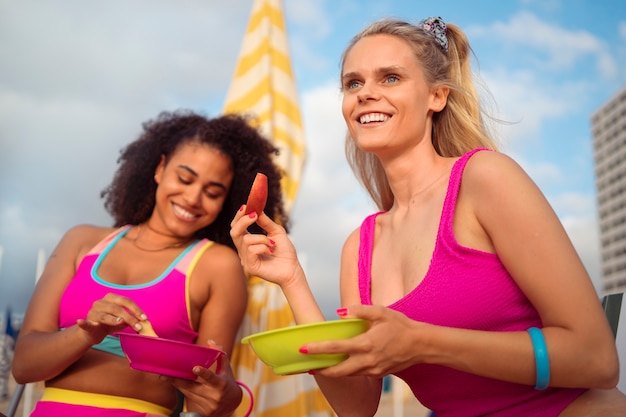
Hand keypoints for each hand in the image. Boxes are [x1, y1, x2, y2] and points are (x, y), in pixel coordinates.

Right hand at [76, 293, 147, 344]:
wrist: (93, 333)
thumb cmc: (110, 323)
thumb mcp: (122, 320)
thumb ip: (131, 318)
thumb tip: (144, 321)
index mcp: (111, 298)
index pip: (126, 301)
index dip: (136, 309)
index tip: (144, 318)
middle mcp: (101, 302)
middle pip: (117, 308)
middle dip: (129, 317)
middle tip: (138, 326)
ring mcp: (92, 312)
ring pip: (105, 316)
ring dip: (115, 321)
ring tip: (122, 323)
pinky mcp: (87, 323)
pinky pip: (85, 323)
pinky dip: (83, 323)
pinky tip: (80, 321)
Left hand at [167, 340, 242, 416]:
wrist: (232, 403)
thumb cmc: (227, 382)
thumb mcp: (226, 368)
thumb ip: (219, 353)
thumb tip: (210, 341)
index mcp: (221, 384)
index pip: (211, 378)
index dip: (203, 373)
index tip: (195, 368)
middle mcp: (214, 396)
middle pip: (192, 388)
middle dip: (177, 381)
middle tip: (164, 375)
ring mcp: (208, 406)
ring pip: (187, 394)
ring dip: (177, 385)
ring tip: (166, 377)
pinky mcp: (203, 413)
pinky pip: (188, 400)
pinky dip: (182, 392)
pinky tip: (176, 386)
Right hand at [230, 209, 301, 287]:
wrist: (293, 269)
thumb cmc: (285, 252)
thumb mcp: (276, 232)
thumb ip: (266, 222)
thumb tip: (257, 210)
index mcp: (248, 242)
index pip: (237, 227)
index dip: (239, 216)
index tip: (246, 206)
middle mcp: (244, 251)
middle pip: (234, 232)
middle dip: (243, 221)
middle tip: (254, 215)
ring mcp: (245, 259)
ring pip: (246, 240)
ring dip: (262, 239)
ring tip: (272, 245)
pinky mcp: (250, 267)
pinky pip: (252, 250)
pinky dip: (263, 247)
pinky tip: (271, 251)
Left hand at [303, 305, 424, 377]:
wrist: (421, 345)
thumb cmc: (401, 326)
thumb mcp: (381, 312)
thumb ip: (360, 311)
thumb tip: (341, 312)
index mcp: (366, 344)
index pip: (336, 348)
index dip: (318, 349)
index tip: (303, 348)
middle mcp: (368, 360)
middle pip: (338, 371)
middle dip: (321, 370)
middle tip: (307, 366)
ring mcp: (373, 369)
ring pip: (347, 375)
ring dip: (333, 372)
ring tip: (320, 367)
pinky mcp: (379, 374)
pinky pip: (358, 374)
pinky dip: (347, 372)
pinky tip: (342, 365)